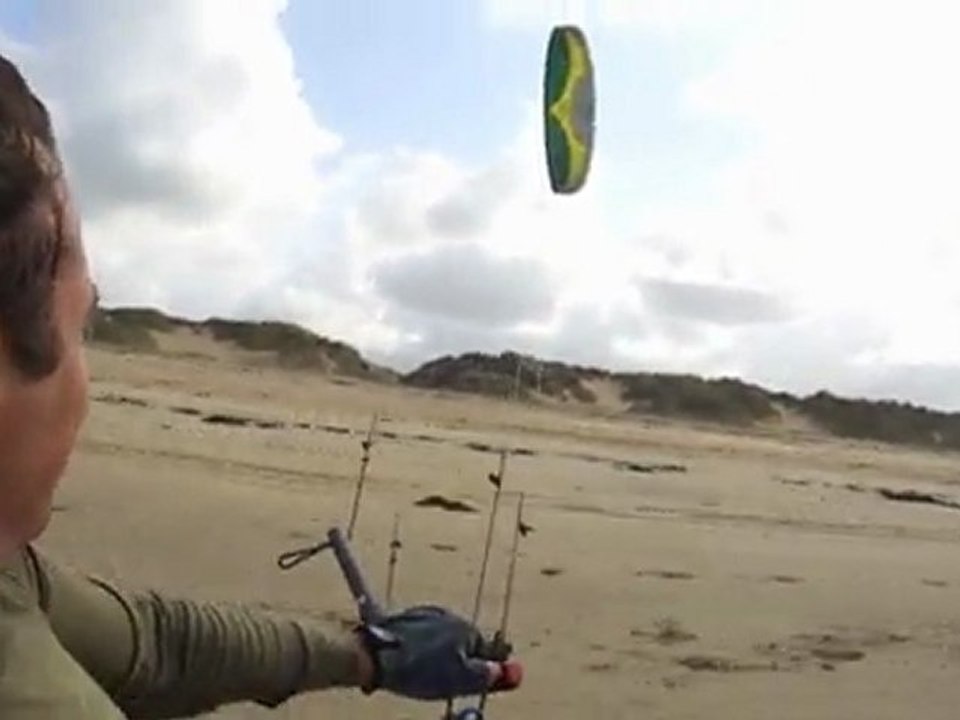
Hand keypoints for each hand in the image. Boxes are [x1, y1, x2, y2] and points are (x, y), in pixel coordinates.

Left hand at [354, 605, 522, 700]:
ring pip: (444, 637)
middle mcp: (450, 616)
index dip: (491, 666)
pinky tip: (414, 663)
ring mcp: (426, 614)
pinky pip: (424, 634)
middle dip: (465, 659)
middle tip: (456, 680)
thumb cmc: (420, 669)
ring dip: (443, 652)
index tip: (493, 676)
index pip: (490, 649)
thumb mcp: (461, 680)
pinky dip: (424, 647)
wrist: (376, 655)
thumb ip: (487, 675)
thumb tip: (505, 671)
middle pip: (465, 641)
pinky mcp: (406, 618)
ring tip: (429, 674)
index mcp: (467, 630)